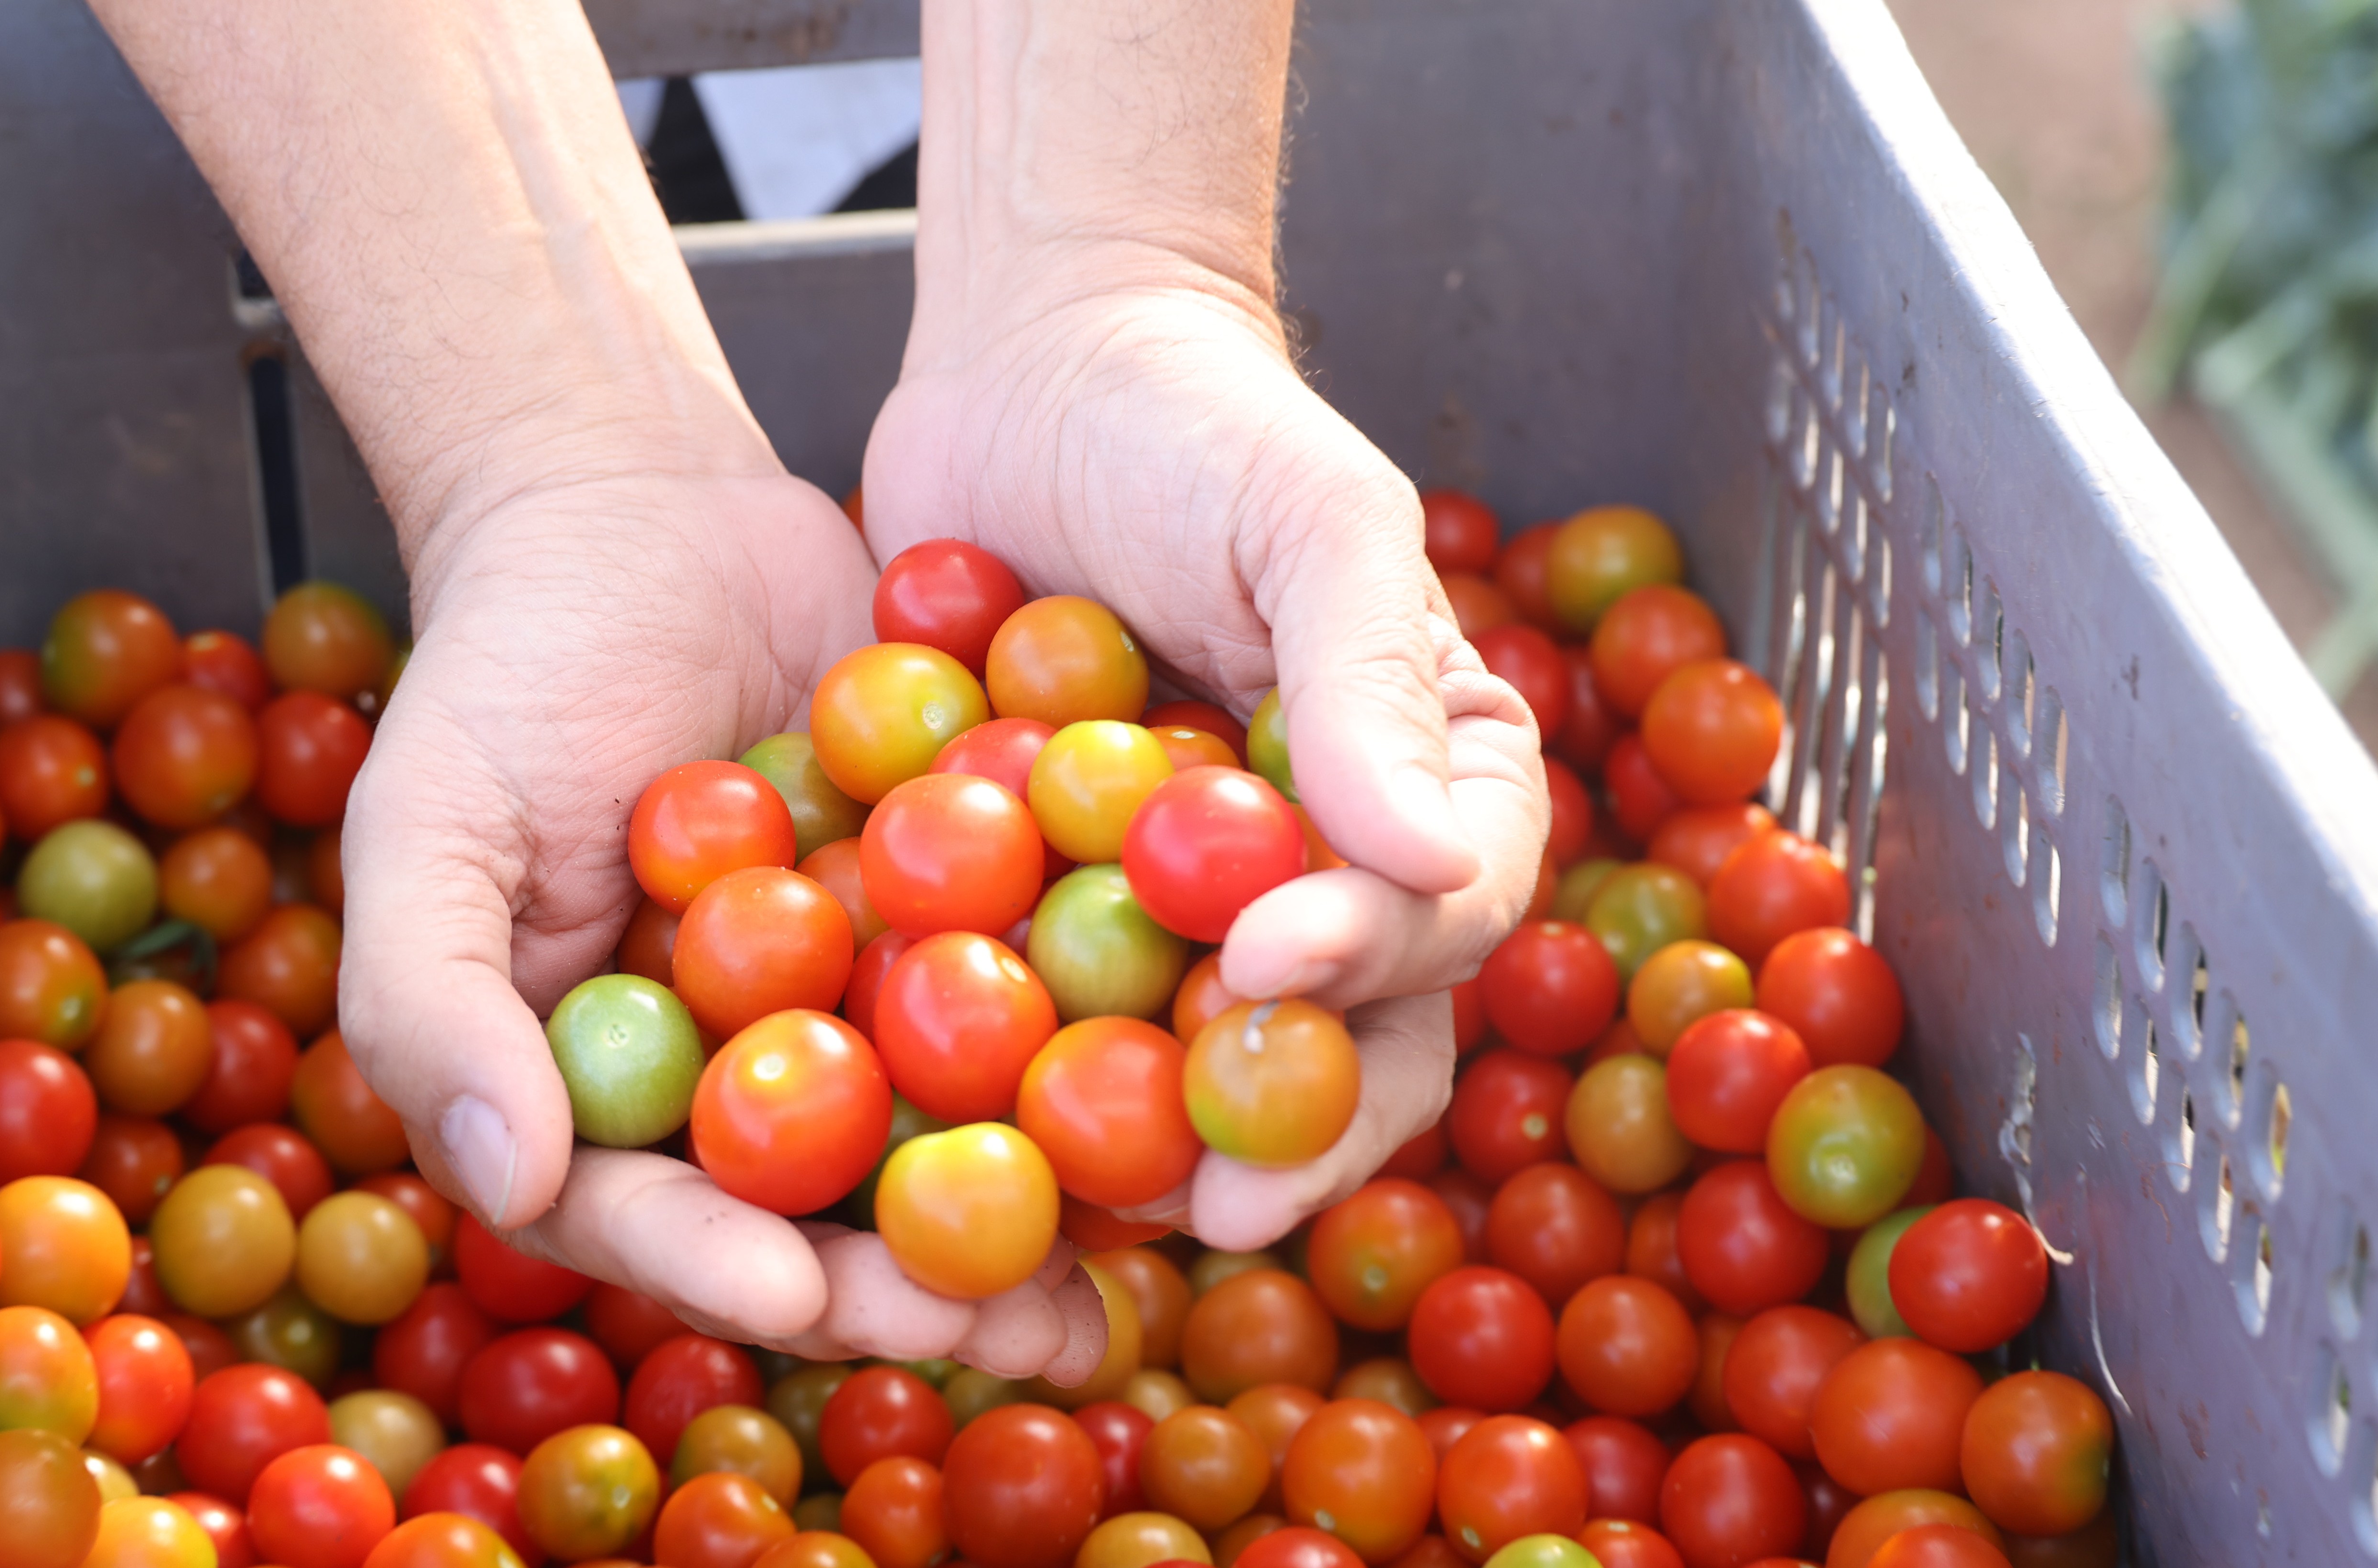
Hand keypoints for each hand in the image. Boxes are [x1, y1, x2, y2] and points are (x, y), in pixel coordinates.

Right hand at [339, 470, 1101, 1379]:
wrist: (645, 513)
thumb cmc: (506, 672)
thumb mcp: (426, 824)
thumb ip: (432, 1002)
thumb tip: (503, 1173)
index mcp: (606, 1094)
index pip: (653, 1216)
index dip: (717, 1268)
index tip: (797, 1296)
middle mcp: (745, 1075)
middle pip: (824, 1220)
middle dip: (916, 1288)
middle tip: (1013, 1334)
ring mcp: (863, 1006)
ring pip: (947, 1143)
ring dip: (1036, 1225)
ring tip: (1117, 1295)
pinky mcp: (967, 919)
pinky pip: (1034, 1004)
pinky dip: (1102, 1059)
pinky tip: (1181, 1108)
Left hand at [862, 264, 1549, 1250]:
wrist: (1030, 369)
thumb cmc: (1198, 418)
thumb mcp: (1308, 517)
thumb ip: (1368, 675)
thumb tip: (1434, 857)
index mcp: (1416, 786)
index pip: (1440, 911)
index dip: (1376, 964)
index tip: (1275, 966)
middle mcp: (1310, 867)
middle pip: (1331, 1035)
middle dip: (1276, 1126)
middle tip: (1208, 1200)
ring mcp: (1171, 900)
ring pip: (1182, 1052)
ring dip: (1143, 1141)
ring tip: (1080, 1213)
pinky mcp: (1043, 900)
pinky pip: (1037, 1005)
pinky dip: (1000, 1068)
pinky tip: (937, 1122)